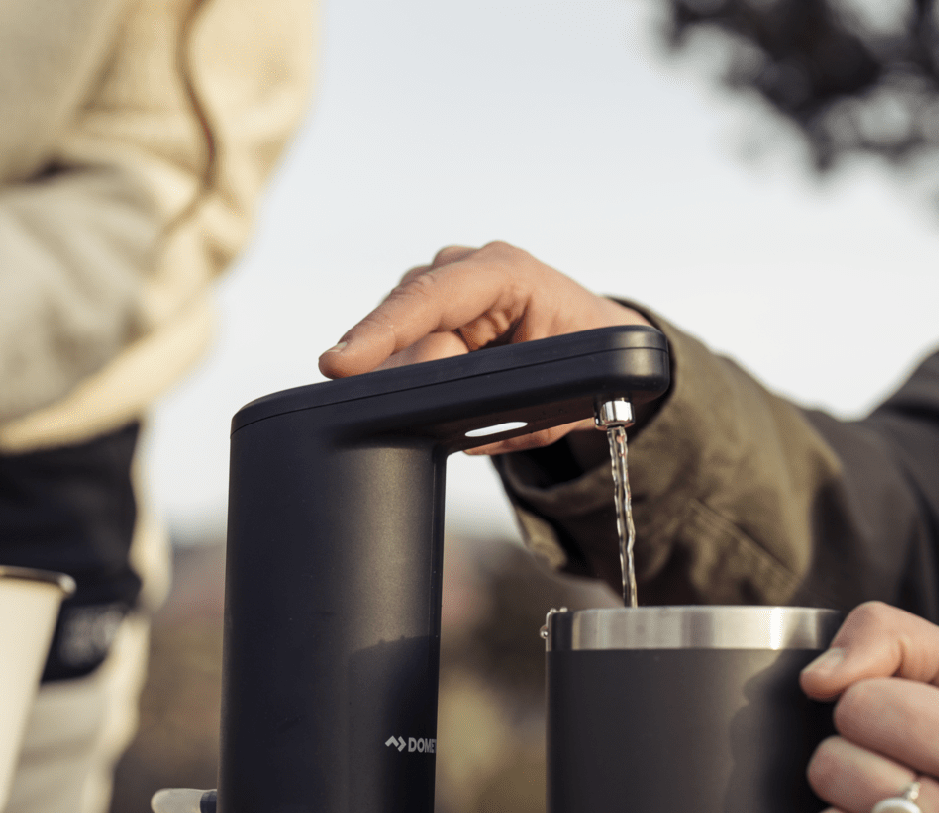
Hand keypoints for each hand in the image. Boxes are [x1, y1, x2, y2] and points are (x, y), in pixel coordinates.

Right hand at [318, 242, 648, 453]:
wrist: (599, 336)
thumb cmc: (587, 354)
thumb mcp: (559, 388)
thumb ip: (504, 404)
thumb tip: (441, 422)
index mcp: (507, 273)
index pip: (429, 298)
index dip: (379, 333)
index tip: (339, 364)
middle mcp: (470, 265)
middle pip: (403, 316)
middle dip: (385, 363)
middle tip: (379, 407)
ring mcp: (447, 280)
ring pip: (397, 332)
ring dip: (399, 370)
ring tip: (423, 402)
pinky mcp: (434, 304)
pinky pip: (402, 341)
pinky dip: (403, 370)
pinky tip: (413, 390)